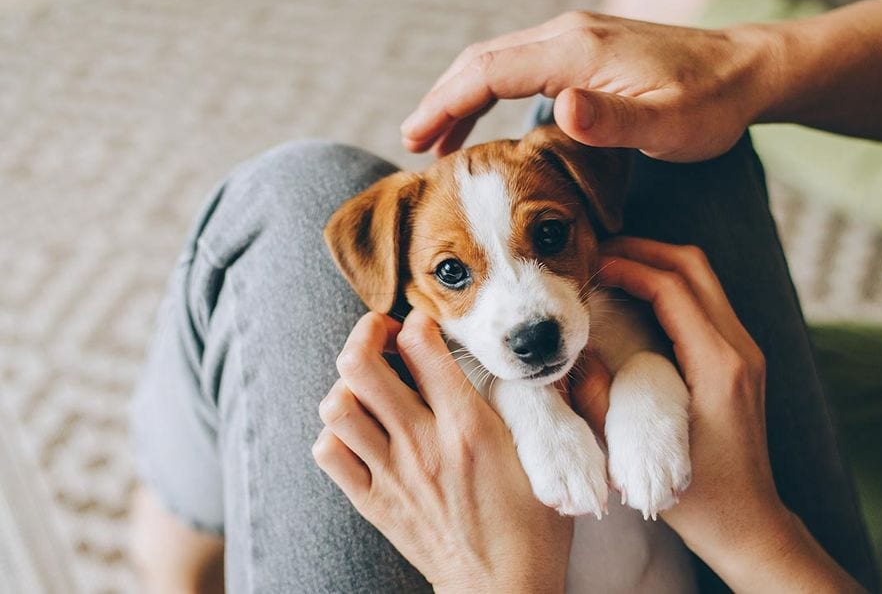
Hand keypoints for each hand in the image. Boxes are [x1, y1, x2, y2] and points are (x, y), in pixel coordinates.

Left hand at [312, 310, 571, 593]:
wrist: (504, 589)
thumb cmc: (533, 526)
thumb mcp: (545, 458)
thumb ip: (541, 405)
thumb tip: (543, 364)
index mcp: (469, 426)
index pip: (422, 345)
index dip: (419, 320)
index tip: (426, 325)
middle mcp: (423, 444)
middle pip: (361, 365)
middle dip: (366, 334)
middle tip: (384, 337)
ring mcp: (392, 474)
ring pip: (337, 406)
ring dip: (348, 385)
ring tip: (370, 386)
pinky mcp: (374, 501)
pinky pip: (329, 453)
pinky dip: (336, 433)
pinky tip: (362, 431)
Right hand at [400, 11, 773, 160]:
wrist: (747, 71)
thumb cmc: (711, 104)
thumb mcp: (667, 124)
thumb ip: (611, 120)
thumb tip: (557, 107)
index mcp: (577, 51)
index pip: (489, 71)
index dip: (446, 104)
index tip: (415, 140)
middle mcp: (568, 35)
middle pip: (482, 60)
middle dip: (442, 100)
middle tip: (413, 145)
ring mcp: (576, 39)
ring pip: (498, 61)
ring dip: (463, 96)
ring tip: (439, 141)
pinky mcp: (586, 51)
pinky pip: (521, 66)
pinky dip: (491, 92)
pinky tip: (490, 123)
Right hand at [593, 237, 863, 592]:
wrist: (750, 525)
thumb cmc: (701, 500)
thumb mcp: (638, 455)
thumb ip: (600, 403)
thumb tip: (572, 356)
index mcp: (719, 365)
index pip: (673, 287)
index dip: (628, 266)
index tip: (590, 265)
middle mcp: (739, 349)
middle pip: (694, 266)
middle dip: (644, 250)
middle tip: (598, 253)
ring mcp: (744, 353)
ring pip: (702, 279)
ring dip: (657, 265)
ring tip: (611, 268)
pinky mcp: (739, 361)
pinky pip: (705, 302)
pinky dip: (669, 288)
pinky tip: (634, 300)